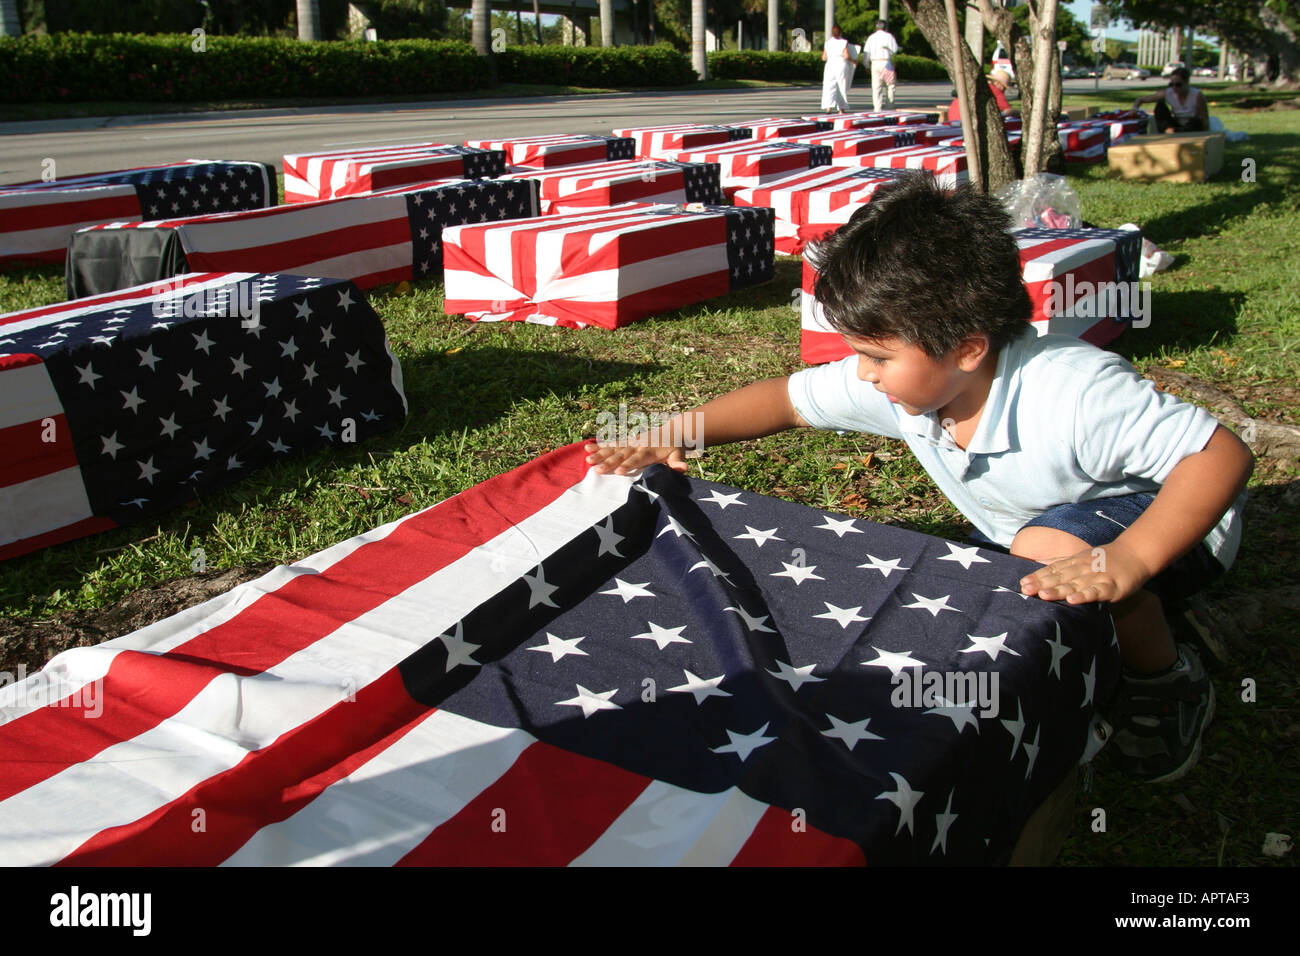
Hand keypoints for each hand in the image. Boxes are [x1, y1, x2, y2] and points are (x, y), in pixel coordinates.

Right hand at [584, 439, 686, 475]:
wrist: (672, 431)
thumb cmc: (676, 447)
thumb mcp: (680, 455)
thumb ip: (679, 463)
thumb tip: (683, 469)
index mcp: (650, 450)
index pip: (638, 458)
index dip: (629, 464)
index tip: (619, 471)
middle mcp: (638, 445)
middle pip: (622, 454)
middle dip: (610, 462)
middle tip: (598, 470)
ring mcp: (630, 442)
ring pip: (613, 448)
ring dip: (600, 453)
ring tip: (588, 459)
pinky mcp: (626, 441)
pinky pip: (611, 443)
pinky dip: (600, 445)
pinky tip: (587, 447)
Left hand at [1018, 541, 1153, 604]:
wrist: (1135, 554)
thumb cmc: (1104, 560)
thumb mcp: (1080, 559)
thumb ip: (1061, 563)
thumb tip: (1038, 566)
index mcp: (1074, 562)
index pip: (1053, 569)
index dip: (1038, 576)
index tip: (1022, 583)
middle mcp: (1083, 568)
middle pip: (1060, 577)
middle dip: (1042, 584)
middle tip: (1026, 590)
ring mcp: (1096, 577)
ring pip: (1075, 585)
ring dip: (1058, 590)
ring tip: (1043, 595)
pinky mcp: (1111, 586)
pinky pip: (1096, 592)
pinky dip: (1084, 596)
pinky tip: (1073, 600)